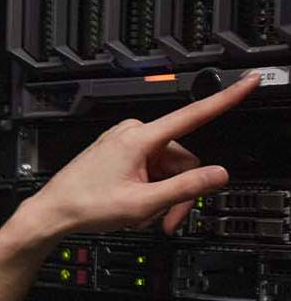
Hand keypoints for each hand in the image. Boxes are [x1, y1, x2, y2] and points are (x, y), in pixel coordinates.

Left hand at [16, 71, 261, 239]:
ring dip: (162, 196)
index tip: (249, 80)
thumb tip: (219, 175)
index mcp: (140, 138)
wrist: (51, 213)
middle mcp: (133, 133)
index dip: (226, 98)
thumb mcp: (143, 204)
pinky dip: (148, 191)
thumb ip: (185, 188)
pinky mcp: (119, 153)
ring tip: (143, 216)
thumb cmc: (85, 205)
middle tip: (167, 220)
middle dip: (178, 192)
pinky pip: (149, 170)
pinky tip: (134, 207)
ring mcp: (125, 143)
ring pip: (166, 169)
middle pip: (181, 160)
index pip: (194, 114)